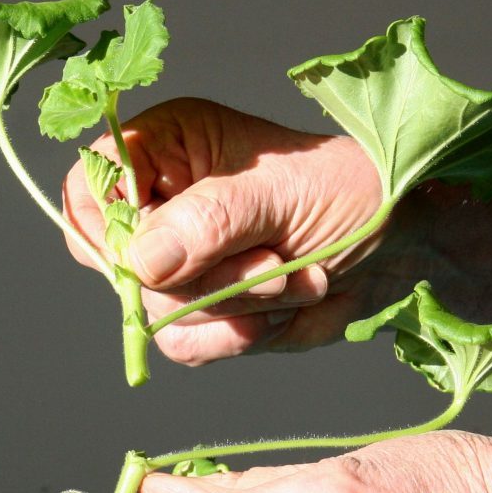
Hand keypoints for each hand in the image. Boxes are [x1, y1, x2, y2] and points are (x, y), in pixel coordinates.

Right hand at [62, 98, 384, 364]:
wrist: (400, 251)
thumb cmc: (350, 192)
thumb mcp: (280, 192)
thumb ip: (207, 220)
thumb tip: (139, 261)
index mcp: (169, 148)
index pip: (91, 182)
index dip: (106, 223)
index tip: (155, 250)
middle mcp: (165, 206)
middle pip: (120, 261)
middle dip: (203, 275)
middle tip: (270, 259)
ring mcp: (182, 264)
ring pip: (157, 310)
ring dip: (236, 304)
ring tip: (295, 276)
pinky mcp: (204, 312)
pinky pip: (185, 344)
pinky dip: (239, 335)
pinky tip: (284, 308)